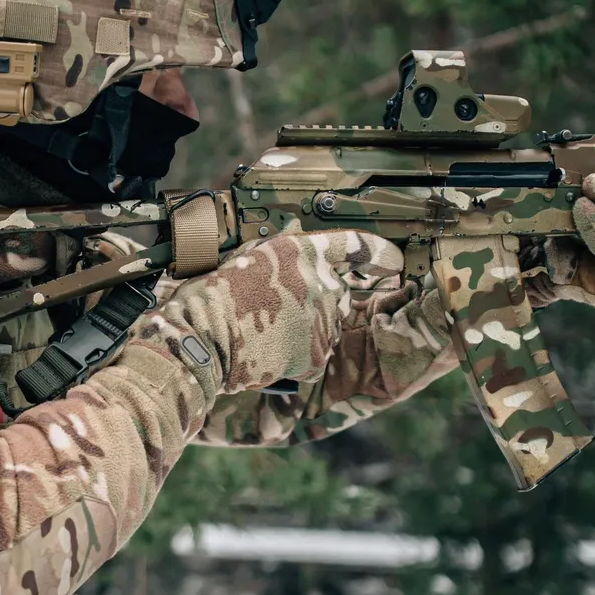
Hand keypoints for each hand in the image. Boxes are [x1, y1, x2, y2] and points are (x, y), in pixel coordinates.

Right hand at [138, 229, 407, 393]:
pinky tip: (268, 354)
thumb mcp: (244, 259)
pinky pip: (315, 357)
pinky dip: (296, 361)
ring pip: (325, 327)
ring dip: (303, 334)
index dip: (381, 255)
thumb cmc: (212, 298)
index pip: (357, 247)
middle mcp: (319, 280)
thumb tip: (295, 233)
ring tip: (263, 334)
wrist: (201, 339)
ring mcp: (321, 317)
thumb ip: (278, 250)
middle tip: (277, 314)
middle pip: (337, 293)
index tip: (393, 263)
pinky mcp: (316, 352)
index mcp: (301, 250)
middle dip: (316, 305)